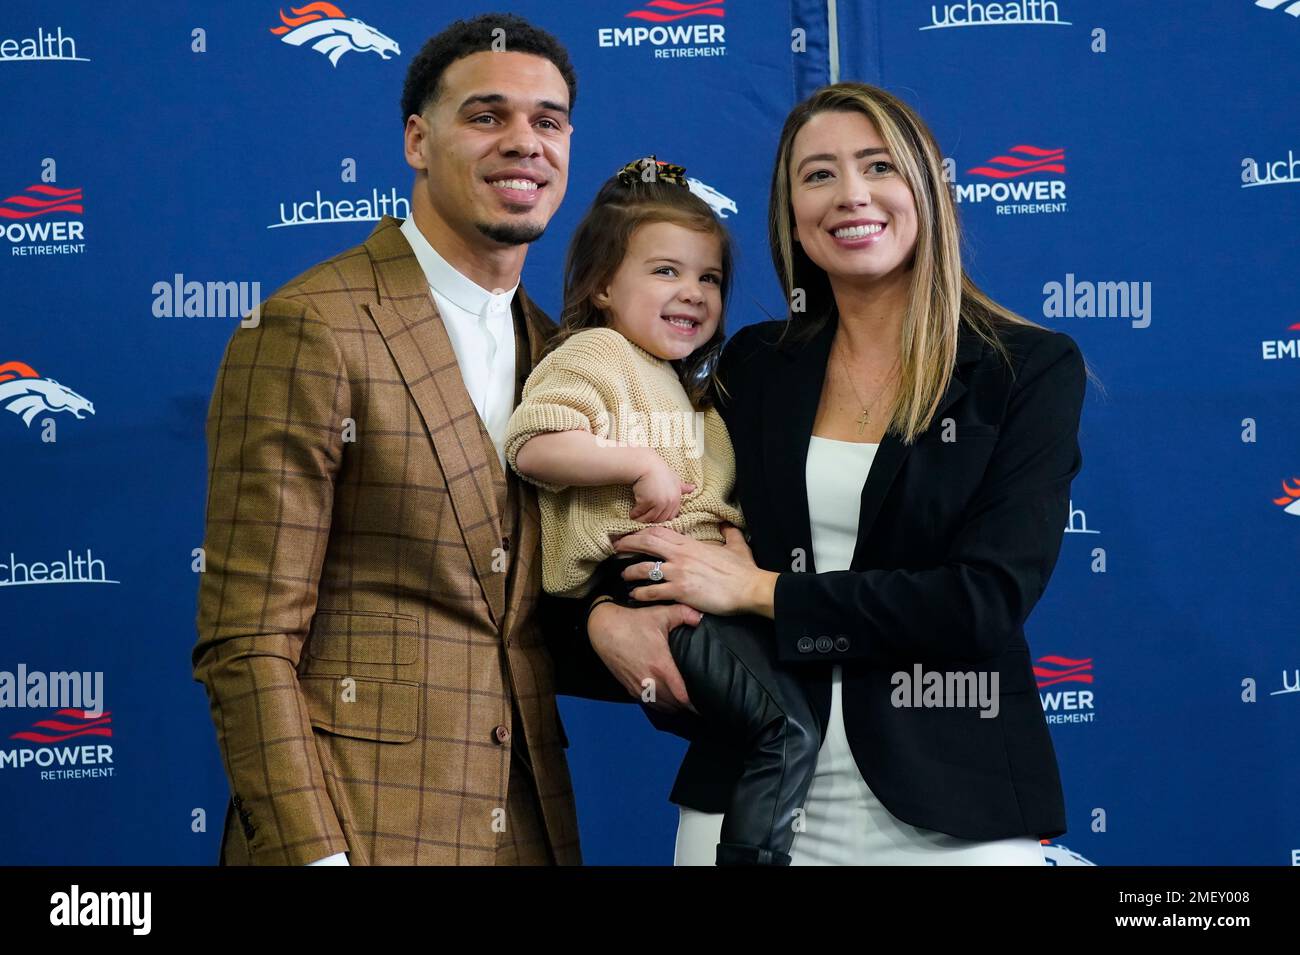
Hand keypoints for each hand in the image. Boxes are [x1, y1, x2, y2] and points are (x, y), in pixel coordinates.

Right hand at [587, 600, 701, 713]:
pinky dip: (660, 704)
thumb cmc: (632, 621)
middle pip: (674, 705)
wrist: (603, 628)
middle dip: (687, 705)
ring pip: (661, 706)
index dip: (695, 702)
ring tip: (685, 702)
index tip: (704, 701)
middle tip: (699, 701)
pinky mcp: (629, 687)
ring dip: (674, 706)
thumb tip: (702, 617)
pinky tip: (666, 699)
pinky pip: (648, 703)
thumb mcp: (660, 614)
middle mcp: (649, 680)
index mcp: (660, 666)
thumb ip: (685, 614)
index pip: (682, 696)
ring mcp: (638, 686)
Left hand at [612, 524, 777, 617]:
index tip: (631, 534)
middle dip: (628, 544)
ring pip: (644, 569)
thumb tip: (727, 524)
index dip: (642, 532)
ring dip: (630, 572)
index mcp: (691, 544)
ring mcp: (679, 573)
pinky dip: (641, 594)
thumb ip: (729, 533)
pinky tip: (635, 596)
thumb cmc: (743, 570)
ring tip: (623, 576)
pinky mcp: (680, 591)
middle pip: (647, 543)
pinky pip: (653, 592)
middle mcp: (681, 556)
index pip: (660, 532)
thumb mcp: (736, 545)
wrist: (750, 588)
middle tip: (615, 548)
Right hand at [630, 453, 694, 523]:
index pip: (671, 516)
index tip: (654, 517)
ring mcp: (659, 502)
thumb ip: (682, 487)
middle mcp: (670, 501)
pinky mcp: (648, 501)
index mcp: (677, 497)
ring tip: (636, 518)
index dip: (662, 517)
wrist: (645, 464)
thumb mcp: (674, 478)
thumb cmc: (658, 470)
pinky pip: (640, 513)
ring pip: (650, 518)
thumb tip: (693, 488)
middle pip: (661, 519)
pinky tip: (632, 513)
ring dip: (642, 520)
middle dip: (652, 521)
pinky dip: (635, 514)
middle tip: (643, 519)